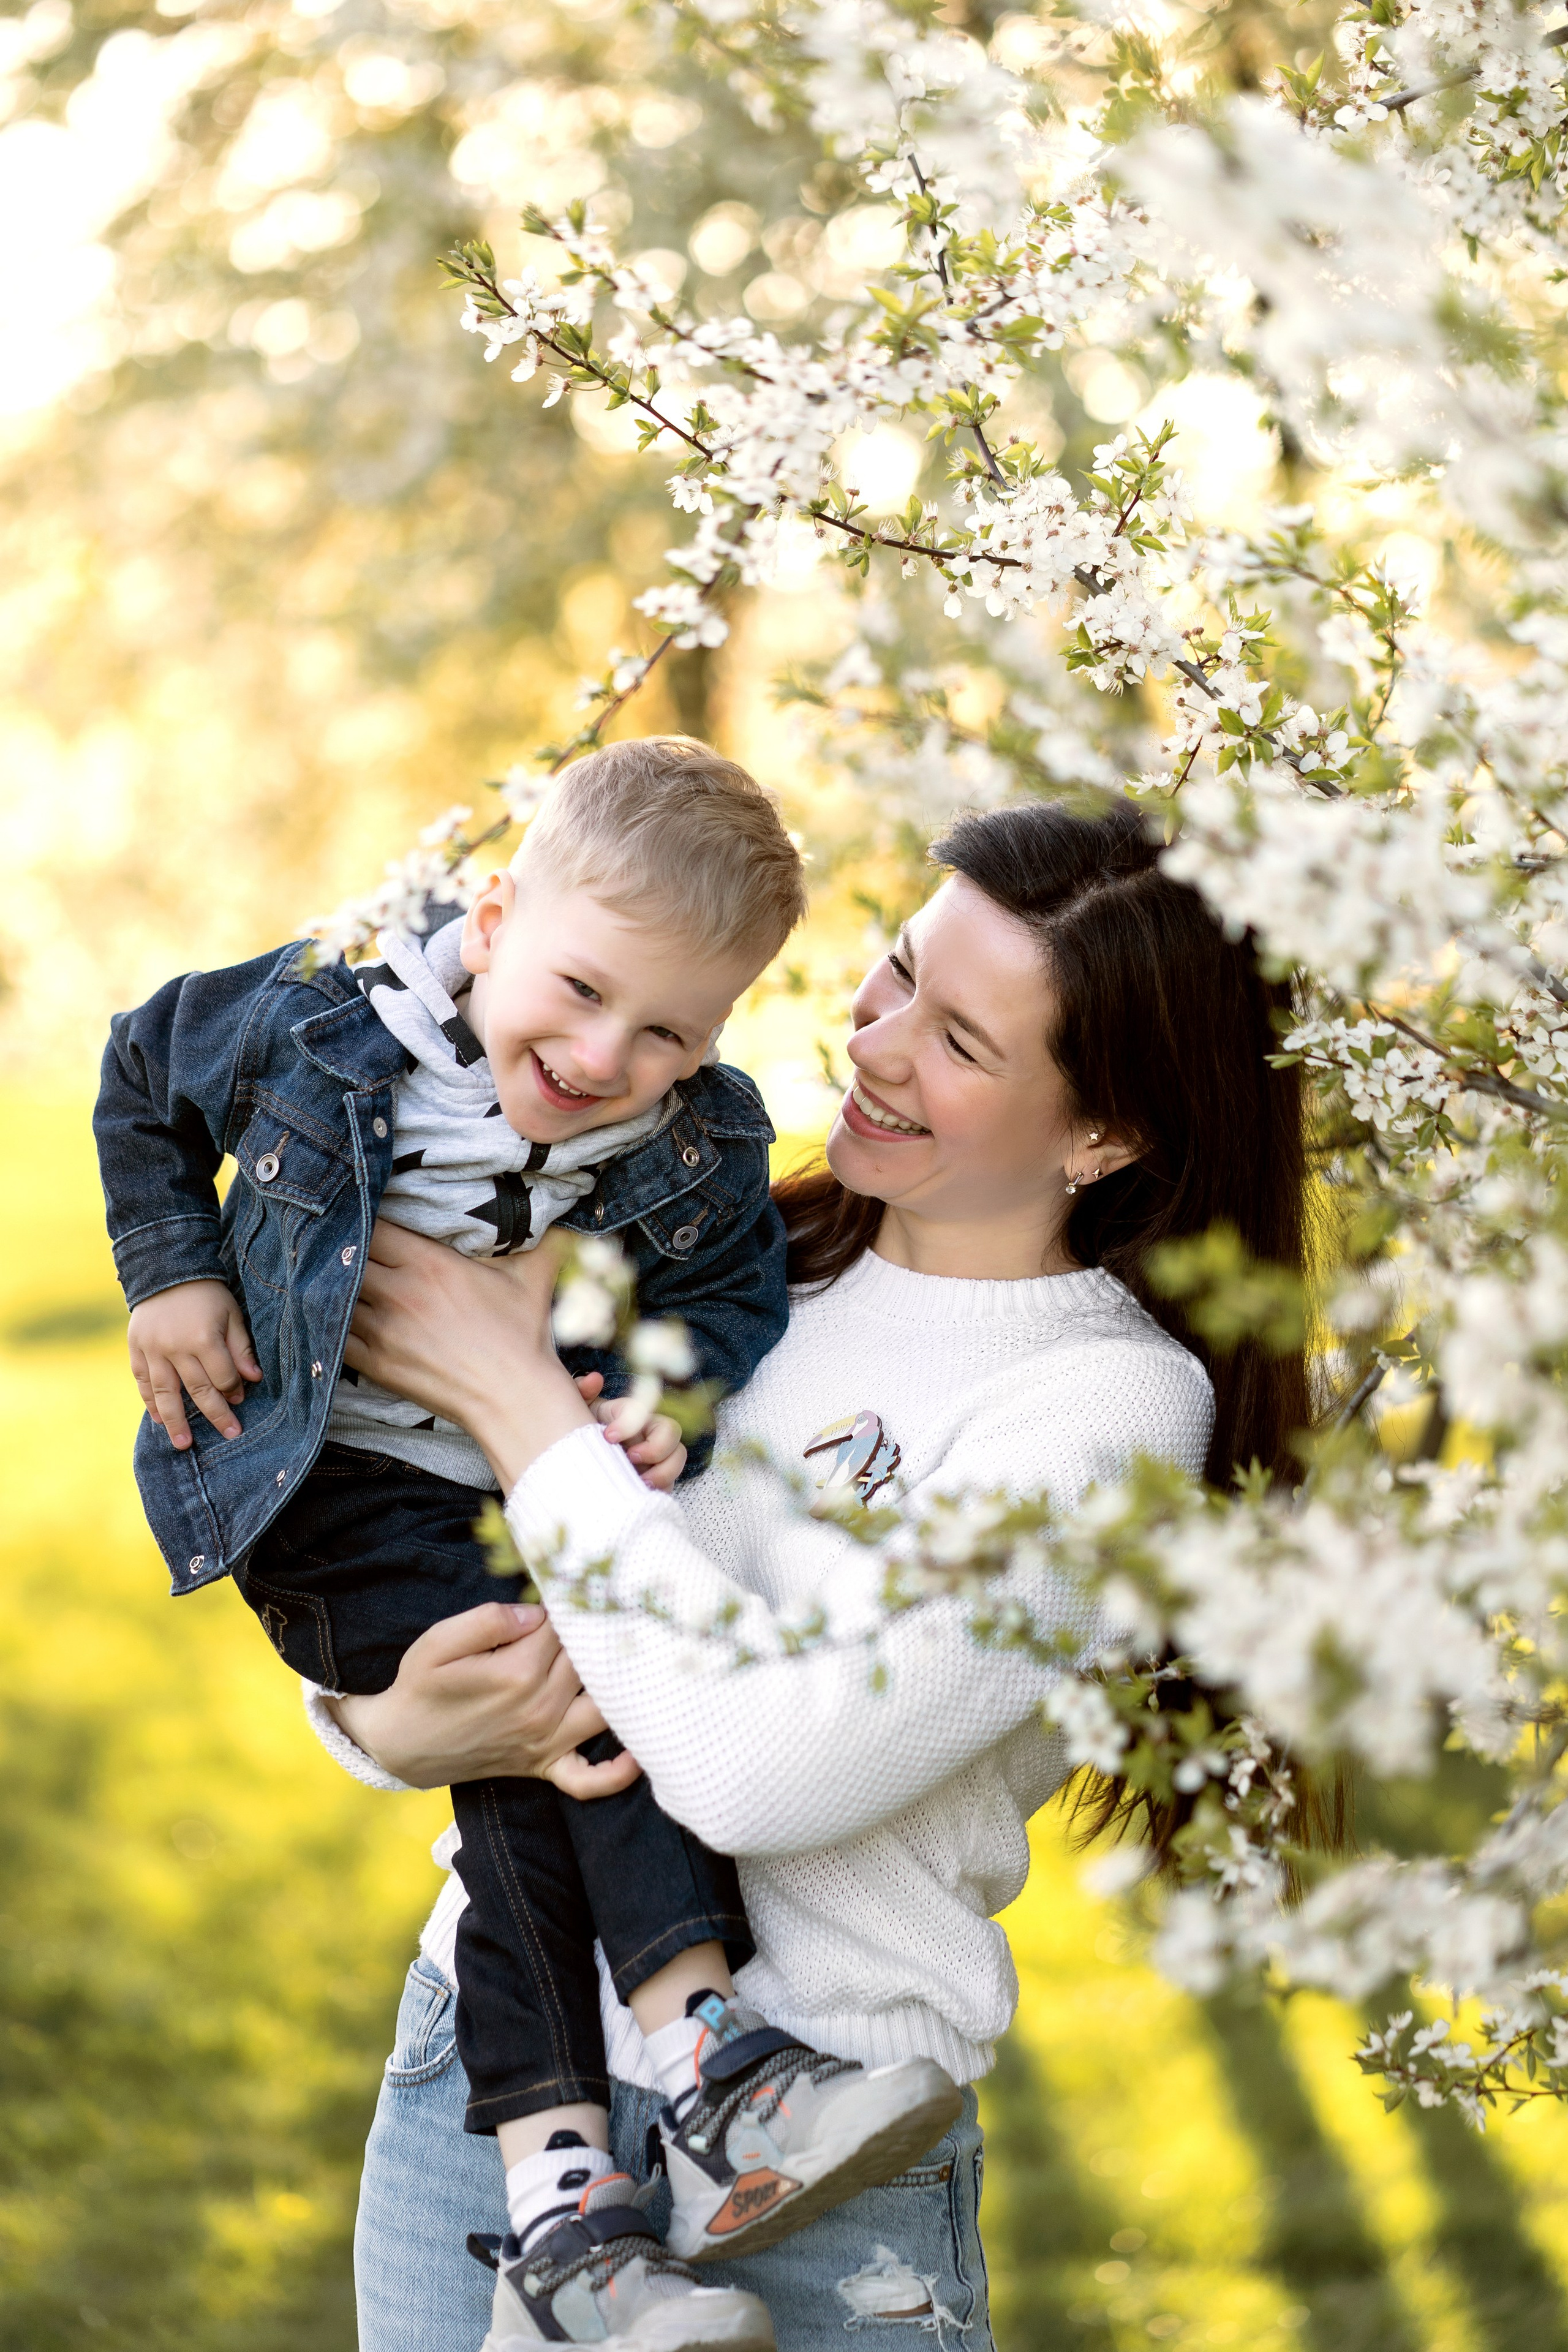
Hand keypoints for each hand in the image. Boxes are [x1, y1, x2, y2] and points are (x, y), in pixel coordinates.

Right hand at [128, 1279, 260, 1449]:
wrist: (166, 1270)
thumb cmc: (206, 1295)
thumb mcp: (231, 1314)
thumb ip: (240, 1348)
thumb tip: (253, 1379)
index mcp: (203, 1338)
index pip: (221, 1376)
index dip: (233, 1390)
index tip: (240, 1400)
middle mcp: (176, 1347)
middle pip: (197, 1390)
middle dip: (215, 1414)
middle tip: (229, 1435)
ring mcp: (152, 1350)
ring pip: (165, 1393)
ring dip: (174, 1421)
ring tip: (183, 1443)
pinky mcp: (136, 1349)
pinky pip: (142, 1381)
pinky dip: (149, 1402)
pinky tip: (157, 1420)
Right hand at [330, 1600, 642, 1799]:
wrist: (401, 1744)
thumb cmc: (420, 1686)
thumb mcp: (437, 1643)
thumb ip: (486, 1620)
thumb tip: (535, 1611)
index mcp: (516, 1673)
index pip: (565, 1628)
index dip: (571, 1605)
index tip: (578, 1588)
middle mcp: (540, 1709)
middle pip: (589, 1661)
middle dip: (598, 1635)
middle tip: (607, 1611)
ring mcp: (546, 1742)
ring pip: (604, 1709)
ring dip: (620, 1686)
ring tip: (630, 1657)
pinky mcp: (544, 1766)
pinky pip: (589, 1781)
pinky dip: (616, 1774)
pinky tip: (636, 1753)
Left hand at [345, 1223, 592, 1487]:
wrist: (515, 1399)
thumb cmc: (524, 1336)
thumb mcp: (533, 1275)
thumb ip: (541, 1234)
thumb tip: (560, 1206)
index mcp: (431, 1264)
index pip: (375, 1226)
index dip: (365, 1216)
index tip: (365, 1213)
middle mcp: (400, 1293)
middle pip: (347, 1257)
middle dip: (345, 1249)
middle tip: (344, 1243)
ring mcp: (384, 1331)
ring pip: (334, 1295)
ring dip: (333, 1285)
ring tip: (332, 1276)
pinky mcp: (376, 1364)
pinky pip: (334, 1335)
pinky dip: (329, 1322)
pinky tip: (333, 1314)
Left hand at [575, 1371, 687, 1492]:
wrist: (577, 1463)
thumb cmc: (579, 1432)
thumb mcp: (576, 1411)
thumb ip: (581, 1392)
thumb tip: (594, 1379)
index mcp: (632, 1414)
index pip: (645, 1410)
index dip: (632, 1422)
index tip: (608, 1436)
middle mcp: (649, 1434)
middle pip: (672, 1432)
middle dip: (657, 1447)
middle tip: (629, 1459)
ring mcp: (656, 1458)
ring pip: (677, 1458)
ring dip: (663, 1472)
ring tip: (639, 1483)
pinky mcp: (656, 1480)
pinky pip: (669, 1484)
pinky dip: (659, 1490)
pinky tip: (639, 1494)